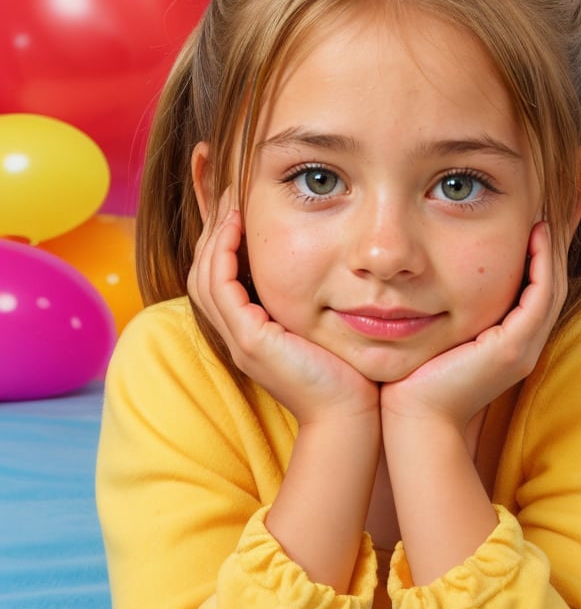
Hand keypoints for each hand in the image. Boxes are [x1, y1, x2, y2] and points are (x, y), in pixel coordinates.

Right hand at [188, 199, 378, 424]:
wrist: (350, 415)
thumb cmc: (348, 375)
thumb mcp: (324, 328)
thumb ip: (317, 301)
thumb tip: (335, 269)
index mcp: (250, 333)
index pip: (219, 278)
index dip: (221, 240)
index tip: (237, 203)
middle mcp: (237, 336)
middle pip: (201, 272)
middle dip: (210, 229)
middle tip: (225, 192)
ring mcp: (239, 340)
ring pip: (204, 276)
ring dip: (213, 234)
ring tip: (230, 200)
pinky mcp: (250, 341)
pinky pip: (220, 287)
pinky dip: (223, 253)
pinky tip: (236, 225)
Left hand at [380, 221, 565, 431]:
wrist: (415, 419)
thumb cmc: (416, 382)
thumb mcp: (438, 337)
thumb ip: (447, 313)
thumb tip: (428, 283)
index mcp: (510, 346)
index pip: (535, 294)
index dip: (538, 259)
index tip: (530, 223)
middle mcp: (524, 347)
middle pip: (551, 287)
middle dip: (551, 250)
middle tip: (544, 212)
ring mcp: (523, 349)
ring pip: (552, 289)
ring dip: (550, 251)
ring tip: (542, 218)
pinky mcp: (512, 347)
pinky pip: (539, 297)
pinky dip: (541, 265)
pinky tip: (535, 236)